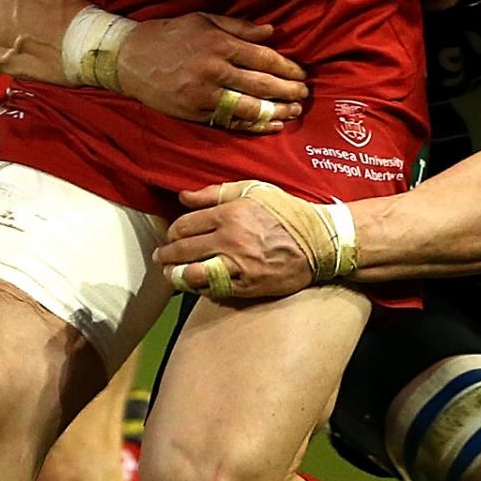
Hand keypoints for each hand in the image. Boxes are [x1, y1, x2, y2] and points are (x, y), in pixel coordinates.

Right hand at [116, 15, 308, 132]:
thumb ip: (240, 27)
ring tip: (293, 112)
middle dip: (288, 90)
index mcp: (219, 43)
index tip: (301, 74)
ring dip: (277, 111)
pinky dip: (254, 124)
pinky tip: (270, 124)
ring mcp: (204, 93)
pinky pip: (231, 120)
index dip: (287, 68)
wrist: (128, 58)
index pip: (264, 58)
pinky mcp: (195, 111)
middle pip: (262, 83)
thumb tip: (272, 32)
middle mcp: (214, 69)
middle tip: (304, 94)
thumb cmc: (168, 35)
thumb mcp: (203, 20)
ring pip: (250, 106)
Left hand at [154, 185, 316, 299]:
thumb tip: (183, 196)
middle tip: (162, 257)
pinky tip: (195, 284)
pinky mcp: (247, 286)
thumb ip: (215, 193)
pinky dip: (200, 288)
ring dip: (177, 275)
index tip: (171, 237)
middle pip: (183, 250)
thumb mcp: (253, 190)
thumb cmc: (286, 212)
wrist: (319, 241)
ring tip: (172, 274)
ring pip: (193, 274)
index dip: (172, 233)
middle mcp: (230, 239)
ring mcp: (238, 265)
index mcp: (229, 214)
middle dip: (167, 255)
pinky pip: (214, 290)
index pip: (184, 225)